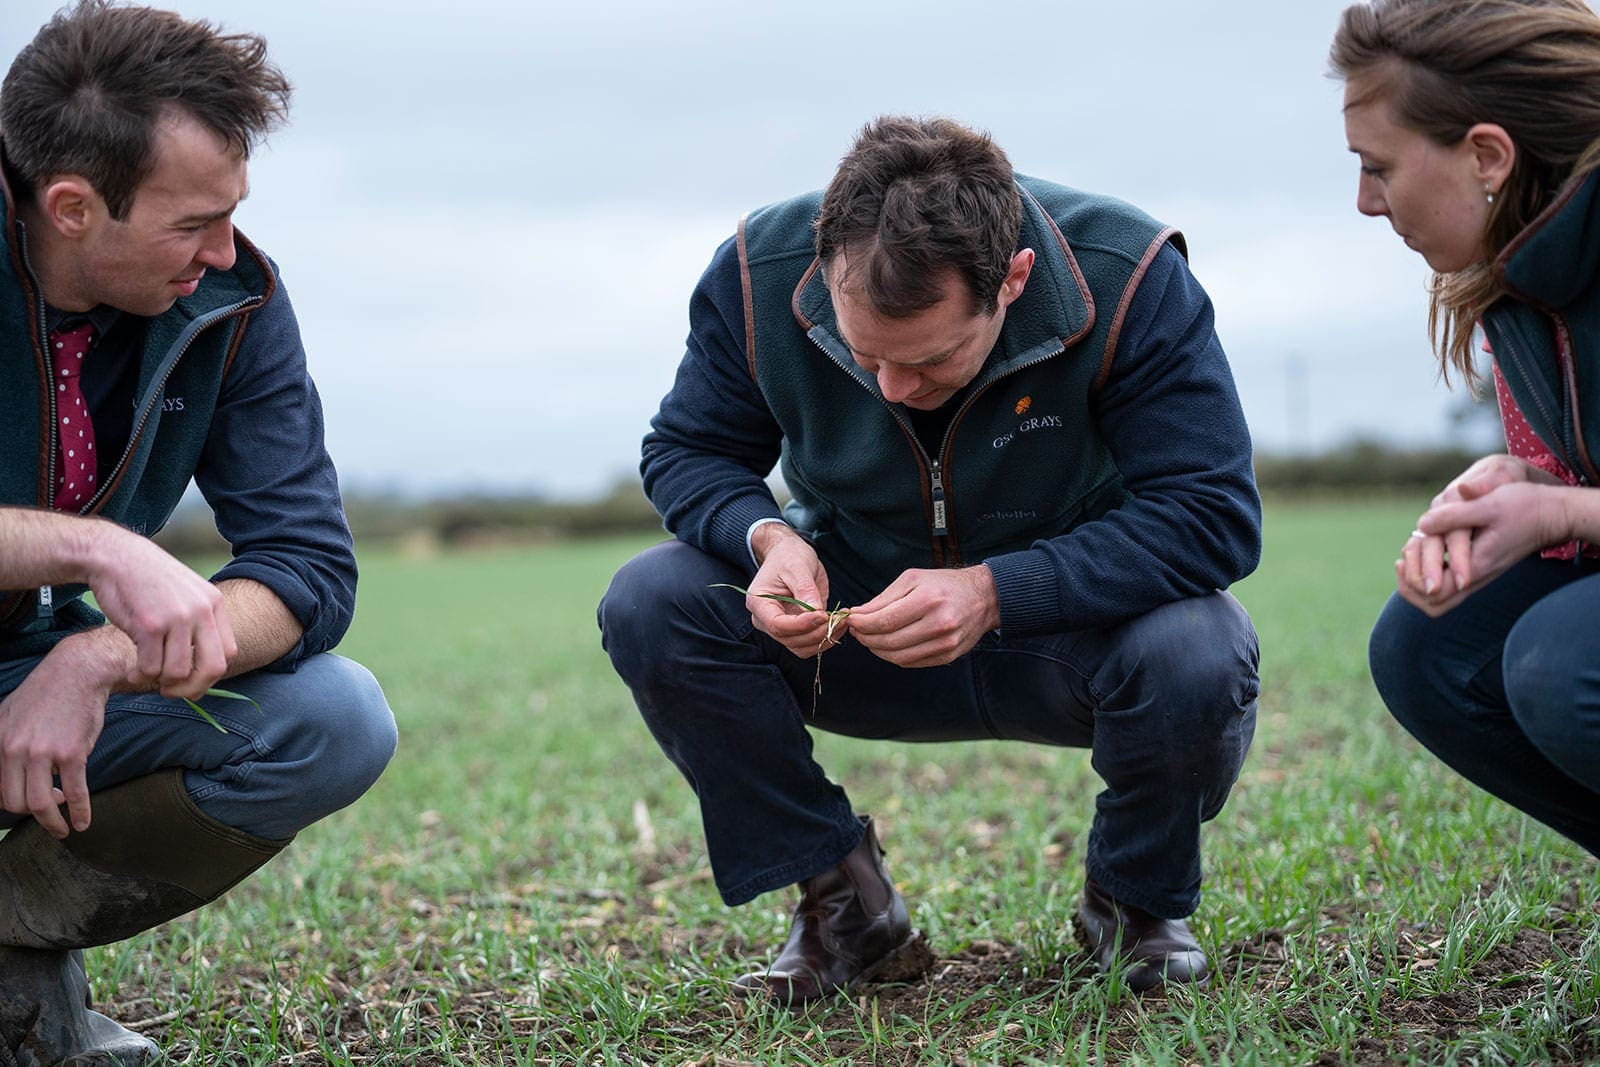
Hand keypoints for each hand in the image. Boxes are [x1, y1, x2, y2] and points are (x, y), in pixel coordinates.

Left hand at [0, 633, 113, 836]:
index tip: (28, 806)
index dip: (13, 805)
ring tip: (63, 829)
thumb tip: (5, 769)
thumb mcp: (8, 715)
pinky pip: (75, 792)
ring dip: (52, 824)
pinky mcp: (72, 753)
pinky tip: (83, 822)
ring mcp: (43, 752)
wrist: (78, 672)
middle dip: (32, 817)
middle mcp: (15, 750)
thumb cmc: (47, 693)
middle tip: (48, 818)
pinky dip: (80, 812)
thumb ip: (3, 743)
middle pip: (15, 803)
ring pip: (40, 804)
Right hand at [82, 522, 235, 698]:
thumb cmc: (148, 581)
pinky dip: (141, 676)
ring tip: (145, 675)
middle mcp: (201, 611)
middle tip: (172, 693)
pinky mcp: (149, 625)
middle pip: (212, 668)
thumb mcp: (187, 593)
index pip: (229, 653)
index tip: (191, 682)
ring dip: (159, 681)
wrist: (115, 556)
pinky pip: (151, 667)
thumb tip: (205, 666)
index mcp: (214, 603)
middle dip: (192, 689)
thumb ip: (200, 621)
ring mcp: (176, 618)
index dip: (210, 675)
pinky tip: (133, 671)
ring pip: (177, 672)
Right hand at [747, 523, 834, 658]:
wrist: (789, 554)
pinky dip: (826, 638)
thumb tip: (816, 611)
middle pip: (791, 640)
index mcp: (759, 604)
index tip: (822, 614)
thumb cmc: (788, 556)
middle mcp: (766, 620)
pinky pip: (810, 643)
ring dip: (824, 639)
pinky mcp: (797, 629)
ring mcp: (782, 627)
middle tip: (839, 618)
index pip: (777, 625)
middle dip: (816, 633)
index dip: (801, 625)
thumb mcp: (797, 566)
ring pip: (802, 647)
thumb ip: (805, 589)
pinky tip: (839, 623)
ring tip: (842, 621)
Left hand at [846, 565, 999, 666]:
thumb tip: (858, 615)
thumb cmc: (944, 584)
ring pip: (898, 657)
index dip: (862, 624)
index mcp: (928, 600)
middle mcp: (939, 624)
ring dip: (877, 650)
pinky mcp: (948, 656)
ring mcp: (945, 643)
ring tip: (869, 638)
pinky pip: (912, 662)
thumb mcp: (913, 579)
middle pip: (889, 641)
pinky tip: (888, 645)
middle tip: (856, 631)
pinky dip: (894, 656)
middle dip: (865, 638)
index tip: (851, 621)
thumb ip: (884, 598)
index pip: (885, 621)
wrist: (984, 598)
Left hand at [1398, 457, 1571, 616]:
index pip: (1436, 592)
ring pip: (1440, 599)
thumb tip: (1423, 524)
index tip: (1406, 553)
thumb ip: (1455, 515)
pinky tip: (1422, 549)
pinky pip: (1446, 584)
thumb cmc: (1523, 507)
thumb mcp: (1488, 505)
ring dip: (1416, 581)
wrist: (1551, 514)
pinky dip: (1427, 572)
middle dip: (1410, 586)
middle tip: (1402, 559)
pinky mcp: (1476, 568)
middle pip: (1434, 604)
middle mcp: (1475, 577)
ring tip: (1406, 556)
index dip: (1413, 578)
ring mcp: (1476, 576)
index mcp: (1476, 565)